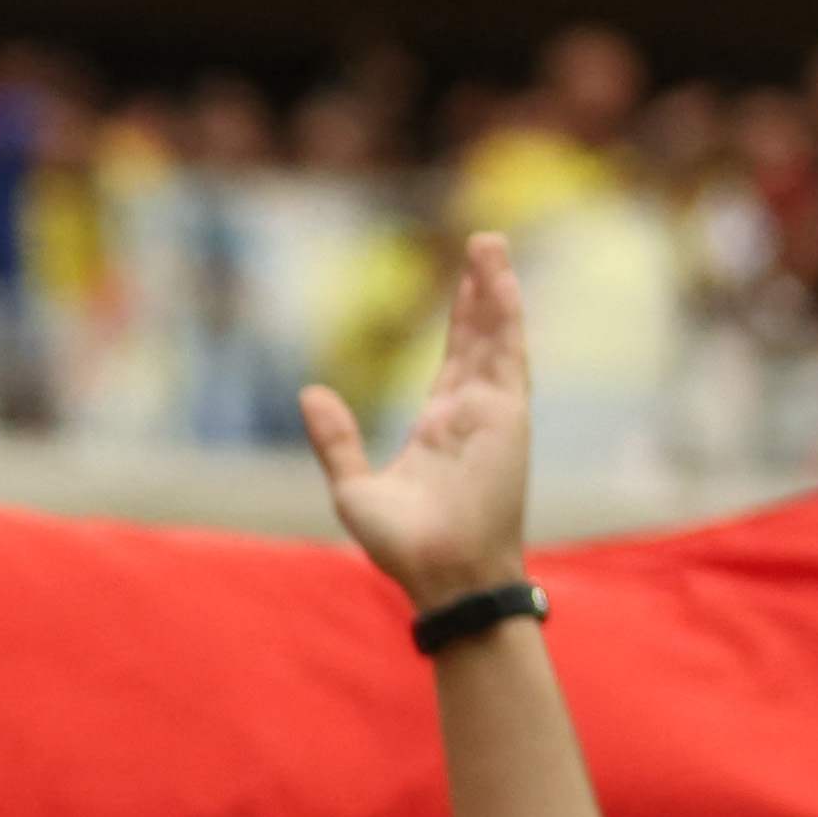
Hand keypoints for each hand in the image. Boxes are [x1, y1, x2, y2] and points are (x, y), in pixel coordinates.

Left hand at [304, 228, 532, 605]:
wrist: (440, 572)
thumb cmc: (403, 545)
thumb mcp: (353, 486)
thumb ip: (335, 439)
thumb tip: (310, 392)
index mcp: (437, 428)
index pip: (452, 361)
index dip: (460, 322)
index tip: (464, 286)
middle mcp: (469, 413)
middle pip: (477, 339)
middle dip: (479, 293)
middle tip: (481, 245)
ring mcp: (491, 412)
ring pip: (495, 337)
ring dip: (495, 291)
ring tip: (489, 244)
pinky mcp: (506, 415)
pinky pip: (507, 356)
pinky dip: (505, 318)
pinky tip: (501, 281)